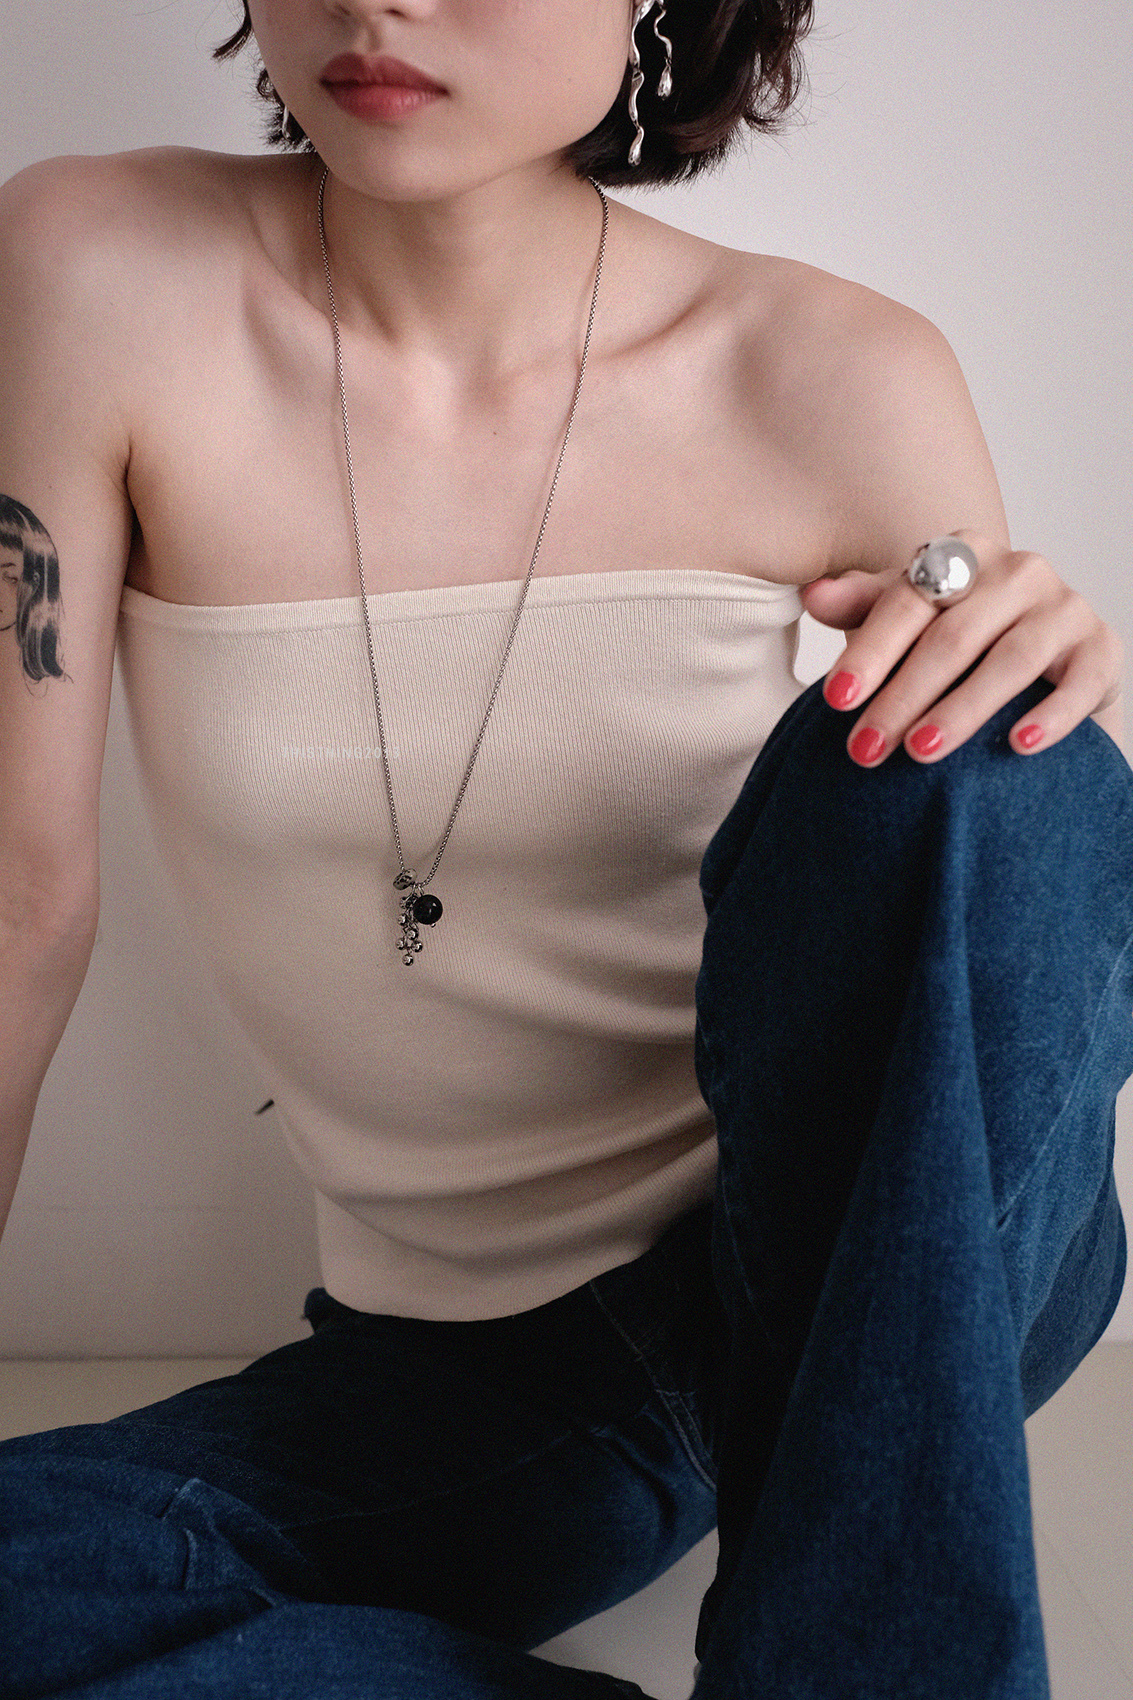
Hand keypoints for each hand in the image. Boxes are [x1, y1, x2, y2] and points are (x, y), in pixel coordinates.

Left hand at [801, 530, 1123, 765]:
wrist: (1040, 673)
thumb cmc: (957, 645)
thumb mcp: (905, 621)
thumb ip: (862, 605)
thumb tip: (813, 594)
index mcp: (964, 554)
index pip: (908, 602)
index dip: (869, 652)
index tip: (833, 701)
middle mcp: (1019, 571)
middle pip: (953, 637)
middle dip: (903, 697)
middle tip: (864, 750)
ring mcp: (1064, 608)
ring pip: (1010, 660)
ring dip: (962, 711)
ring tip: (921, 753)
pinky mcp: (1101, 649)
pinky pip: (1078, 683)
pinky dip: (1050, 716)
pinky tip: (1017, 747)